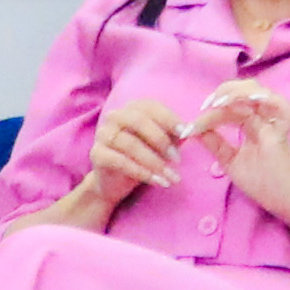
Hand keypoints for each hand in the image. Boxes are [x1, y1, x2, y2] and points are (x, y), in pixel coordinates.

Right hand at [66, 98, 199, 218]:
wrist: (115, 182)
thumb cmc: (142, 158)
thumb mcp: (162, 145)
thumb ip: (175, 135)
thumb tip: (192, 130)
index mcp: (132, 108)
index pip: (151, 107)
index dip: (169, 119)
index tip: (185, 133)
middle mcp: (115, 116)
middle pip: (139, 121)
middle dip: (161, 140)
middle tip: (177, 159)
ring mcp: (103, 134)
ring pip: (130, 144)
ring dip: (154, 161)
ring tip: (170, 176)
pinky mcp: (96, 154)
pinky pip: (120, 161)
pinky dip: (141, 172)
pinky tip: (156, 181)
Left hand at [183, 80, 289, 227]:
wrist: (282, 202)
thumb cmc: (261, 182)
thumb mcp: (229, 160)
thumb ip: (215, 144)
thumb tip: (193, 130)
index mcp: (253, 124)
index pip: (232, 107)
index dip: (213, 109)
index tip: (191, 125)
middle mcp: (265, 121)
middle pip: (248, 89)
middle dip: (226, 91)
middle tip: (207, 104)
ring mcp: (274, 126)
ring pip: (262, 94)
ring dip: (240, 93)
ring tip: (220, 102)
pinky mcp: (281, 136)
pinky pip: (283, 110)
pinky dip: (268, 100)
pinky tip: (249, 101)